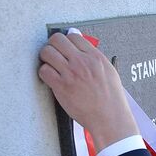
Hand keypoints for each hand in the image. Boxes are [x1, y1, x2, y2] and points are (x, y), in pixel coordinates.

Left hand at [38, 32, 138, 152]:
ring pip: (47, 52)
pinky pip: (44, 70)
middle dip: (53, 45)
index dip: (67, 41)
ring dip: (46, 58)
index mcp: (95, 58)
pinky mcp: (61, 86)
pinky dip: (45, 73)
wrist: (110, 119)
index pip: (74, 36)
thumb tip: (81, 45)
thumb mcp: (109, 72)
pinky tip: (51, 78)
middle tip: (54, 54)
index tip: (65, 48)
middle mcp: (82, 63)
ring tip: (50, 65)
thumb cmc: (111, 100)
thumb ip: (94, 57)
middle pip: (57, 39)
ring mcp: (71, 74)